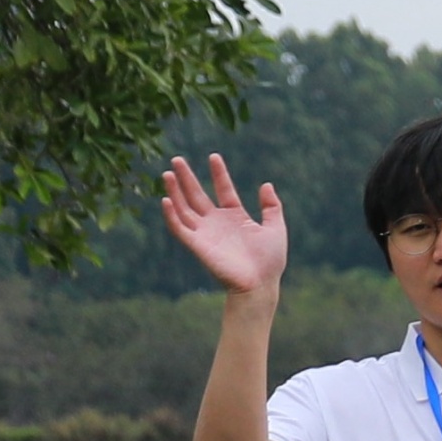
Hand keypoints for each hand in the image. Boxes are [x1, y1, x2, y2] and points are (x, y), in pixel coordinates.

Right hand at [158, 153, 288, 297]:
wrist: (260, 283)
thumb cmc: (269, 260)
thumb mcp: (275, 227)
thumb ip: (271, 206)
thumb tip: (266, 184)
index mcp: (235, 216)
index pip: (223, 190)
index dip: (219, 174)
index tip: (214, 156)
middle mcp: (217, 222)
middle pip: (197, 195)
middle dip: (187, 178)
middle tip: (176, 159)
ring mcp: (206, 233)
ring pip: (184, 208)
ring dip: (174, 191)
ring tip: (168, 173)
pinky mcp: (197, 245)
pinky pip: (180, 228)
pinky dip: (172, 215)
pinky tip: (166, 200)